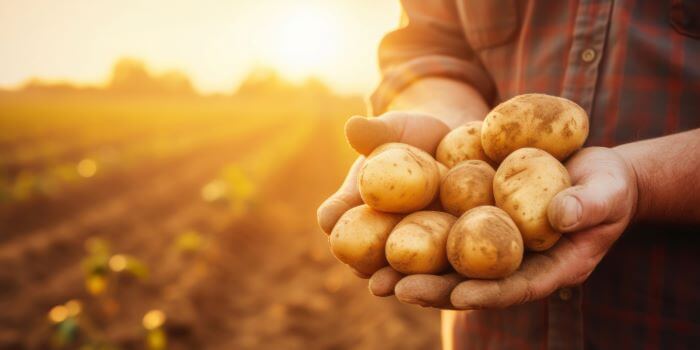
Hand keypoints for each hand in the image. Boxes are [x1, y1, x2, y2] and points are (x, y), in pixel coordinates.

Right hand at [316, 111, 452, 276]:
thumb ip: (374, 133)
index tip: (337, 237)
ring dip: (413, 288)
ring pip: (413, 274)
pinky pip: (455, 270)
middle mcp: (382, 237)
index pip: (340, 224)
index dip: (339, 233)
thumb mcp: (392, 131)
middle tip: (378, 284)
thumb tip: (352, 125)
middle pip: (374, 262)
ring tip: (413, 294)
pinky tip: (464, 286)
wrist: (450, 140)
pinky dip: (456, 281)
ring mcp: (418, 249)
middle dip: (378, 274)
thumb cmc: (409, 134)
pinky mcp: (454, 252)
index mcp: (357, 211)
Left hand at [370, 147, 638, 308]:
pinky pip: (447, 236)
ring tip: (374, 276)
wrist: (591, 171)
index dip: (487, 293)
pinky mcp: (479, 224)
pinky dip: (418, 239)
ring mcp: (494, 247)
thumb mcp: (606, 192)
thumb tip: (560, 215)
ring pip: (451, 265)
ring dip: (414, 272)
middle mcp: (515, 264)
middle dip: (433, 289)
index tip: (457, 295)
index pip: (516, 288)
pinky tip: (385, 237)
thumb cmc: (607, 185)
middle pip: (471, 283)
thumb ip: (589, 205)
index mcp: (551, 268)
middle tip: (393, 289)